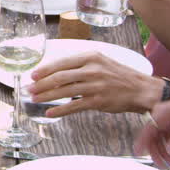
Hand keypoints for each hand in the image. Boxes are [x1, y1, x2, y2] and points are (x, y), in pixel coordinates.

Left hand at [28, 50, 161, 116]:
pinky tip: (50, 113)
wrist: (141, 89)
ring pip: (64, 91)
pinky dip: (60, 110)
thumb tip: (58, 72)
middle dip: (41, 84)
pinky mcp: (98, 101)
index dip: (45, 70)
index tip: (33, 75)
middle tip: (29, 89)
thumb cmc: (119, 76)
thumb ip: (82, 65)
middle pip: (60, 77)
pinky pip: (74, 106)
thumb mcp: (101, 62)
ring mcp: (95, 86)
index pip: (62, 63)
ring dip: (46, 96)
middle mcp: (92, 69)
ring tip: (35, 99)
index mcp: (91, 57)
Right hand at [133, 92, 169, 167]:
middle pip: (152, 137)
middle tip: (162, 165)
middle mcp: (160, 115)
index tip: (138, 153)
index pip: (148, 130)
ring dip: (163, 152)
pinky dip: (168, 147)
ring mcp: (164, 119)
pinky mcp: (169, 123)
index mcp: (162, 113)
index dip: (142, 143)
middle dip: (157, 152)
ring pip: (158, 139)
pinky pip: (164, 137)